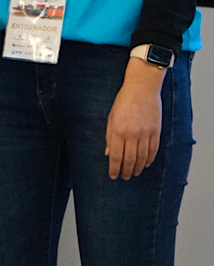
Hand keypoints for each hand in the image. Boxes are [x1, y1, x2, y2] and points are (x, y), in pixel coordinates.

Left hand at [105, 57, 165, 178]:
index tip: (113, 176)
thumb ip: (109, 137)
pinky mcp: (156, 131)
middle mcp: (132, 134)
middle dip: (126, 171)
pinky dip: (149, 159)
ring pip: (142, 157)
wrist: (142, 89)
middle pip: (129, 160)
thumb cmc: (123, 102)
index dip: (114, 169)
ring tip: (133, 173)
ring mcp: (146, 133)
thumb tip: (109, 154)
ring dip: (137, 168)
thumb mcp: (111, 119)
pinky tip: (145, 164)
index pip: (116, 157)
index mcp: (118, 131)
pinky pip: (153, 150)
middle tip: (124, 177)